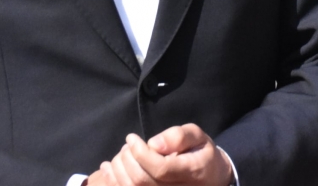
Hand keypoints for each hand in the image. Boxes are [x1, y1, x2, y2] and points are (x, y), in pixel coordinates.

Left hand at [95, 125, 231, 185]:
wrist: (210, 178)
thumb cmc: (201, 154)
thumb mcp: (198, 137)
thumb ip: (179, 136)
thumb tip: (154, 144)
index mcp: (191, 172)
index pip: (159, 168)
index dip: (140, 153)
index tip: (131, 138)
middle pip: (141, 180)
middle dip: (127, 159)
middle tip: (126, 145)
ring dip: (118, 170)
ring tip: (121, 154)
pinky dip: (114, 181)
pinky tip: (108, 168)